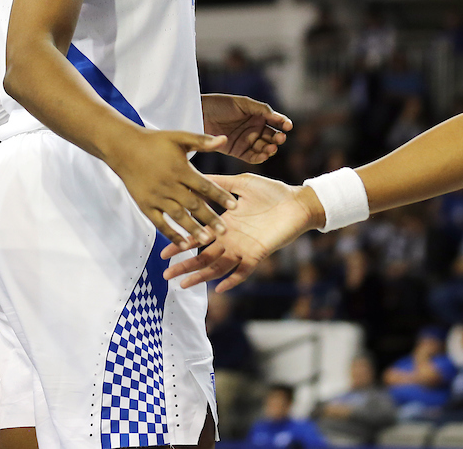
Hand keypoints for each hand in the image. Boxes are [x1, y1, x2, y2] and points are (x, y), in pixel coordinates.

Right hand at [105, 128, 235, 250]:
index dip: (220, 196)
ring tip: (207, 240)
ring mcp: (156, 197)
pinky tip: (183, 244)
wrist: (123, 148)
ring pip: (178, 216)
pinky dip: (171, 234)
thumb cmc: (154, 142)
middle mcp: (169, 185)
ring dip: (193, 229)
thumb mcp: (179, 137)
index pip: (205, 185)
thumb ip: (202, 141)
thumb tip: (224, 139)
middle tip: (225, 231)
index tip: (234, 206)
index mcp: (180, 169)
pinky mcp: (145, 206)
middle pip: (193, 204)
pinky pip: (160, 223)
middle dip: (210, 218)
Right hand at [161, 172, 317, 290]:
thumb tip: (198, 175)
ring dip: (201, 276)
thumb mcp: (241, 183)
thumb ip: (219, 183)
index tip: (164, 252)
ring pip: (218, 266)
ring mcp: (243, 248)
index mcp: (225, 223)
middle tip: (166, 275)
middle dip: (185, 266)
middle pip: (203, 256)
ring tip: (183, 284)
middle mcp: (231, 239)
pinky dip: (232, 280)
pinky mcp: (258, 253)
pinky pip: (243, 271)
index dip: (181, 244)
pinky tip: (219, 288)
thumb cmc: (272, 191)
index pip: (198, 236)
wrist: (298, 201)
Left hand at [201, 94, 290, 163]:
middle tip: (279, 138)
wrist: (199, 115)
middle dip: (278, 138)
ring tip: (271, 148)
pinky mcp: (237, 151)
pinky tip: (263, 155)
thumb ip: (260, 109)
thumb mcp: (242, 103)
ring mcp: (246, 140)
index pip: (275, 121)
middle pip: (272, 136)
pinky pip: (252, 157)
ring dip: (270, 149)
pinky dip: (259, 157)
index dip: (283, 123)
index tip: (288, 126)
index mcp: (257, 115)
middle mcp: (254, 128)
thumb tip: (276, 116)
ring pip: (264, 147)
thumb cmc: (219, 104)